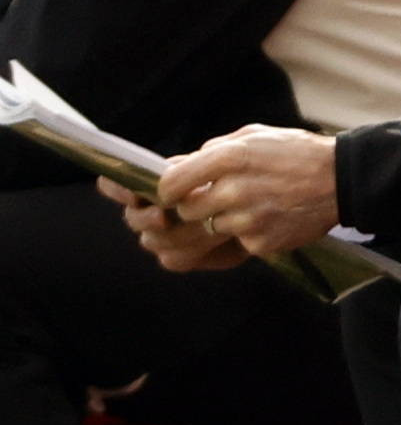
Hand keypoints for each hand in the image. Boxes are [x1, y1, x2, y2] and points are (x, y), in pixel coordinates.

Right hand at [103, 179, 249, 272]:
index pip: (114, 185)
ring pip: (153, 240)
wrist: (262, 208)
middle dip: (147, 218)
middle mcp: (149, 212)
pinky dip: (194, 249)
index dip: (117, 189)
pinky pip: (173, 259)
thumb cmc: (236, 179)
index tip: (133, 192)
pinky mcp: (180, 256)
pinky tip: (217, 237)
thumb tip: (168, 169)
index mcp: (149, 184)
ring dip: (182, 232)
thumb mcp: (216, 165)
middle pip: (133, 218)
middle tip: (164, 216)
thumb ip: (189, 166)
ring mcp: (161, 237)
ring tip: (213, 221)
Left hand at [151, 127, 339, 257]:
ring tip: (251, 206)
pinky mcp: (261, 242)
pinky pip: (238, 242)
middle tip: (215, 200)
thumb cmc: (298, 153)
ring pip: (211, 228)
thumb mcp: (255, 136)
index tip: (174, 192)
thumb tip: (180, 165)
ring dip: (222, 221)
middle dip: (195, 206)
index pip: (170, 183)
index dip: (167, 189)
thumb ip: (215, 150)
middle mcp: (234, 190)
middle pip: (186, 210)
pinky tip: (269, 217)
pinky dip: (248, 233)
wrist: (343, 180)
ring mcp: (247, 220)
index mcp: (230, 157)